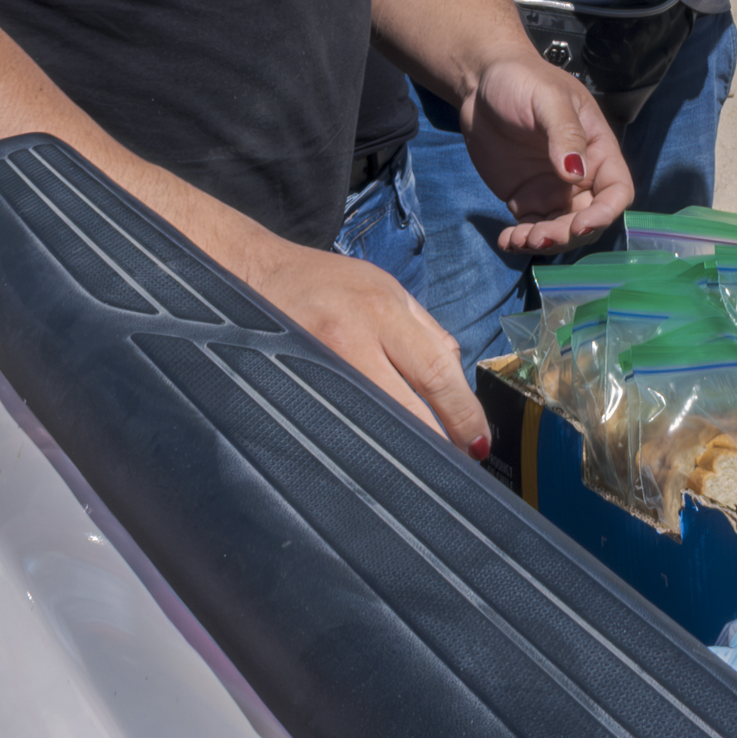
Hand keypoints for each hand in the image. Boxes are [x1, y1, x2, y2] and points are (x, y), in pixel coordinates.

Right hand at [246, 238, 489, 456]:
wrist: (258, 273)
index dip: (463, 415)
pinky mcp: (295, 387)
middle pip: (407, 407)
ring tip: (420, 463)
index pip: (436, 373)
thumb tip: (459, 375)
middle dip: (439, 442)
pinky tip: (376, 455)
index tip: (478, 443)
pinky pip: (339, 425)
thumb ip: (427, 331)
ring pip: (374, 423)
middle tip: (457, 463)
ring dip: (401, 448)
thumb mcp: (387, 289)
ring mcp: (320, 366)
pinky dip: (362, 442)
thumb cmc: (327, 282)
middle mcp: (351, 340)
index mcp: (383, 312)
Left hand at [457, 53, 632, 255]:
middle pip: (589, 218)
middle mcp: (580, 175)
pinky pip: (531, 228)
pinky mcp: (526, 198)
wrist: (481, 83)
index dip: (605, 213)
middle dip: (569, 234)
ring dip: (545, 242)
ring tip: (519, 239)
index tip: (581, 224)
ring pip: (561, 230)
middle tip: (540, 236)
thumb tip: (576, 174)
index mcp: (597, 148)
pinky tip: (506, 241)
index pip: (616, 190)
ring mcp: (552, 189)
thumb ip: (565, 133)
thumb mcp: (547, 98)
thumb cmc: (523, 80)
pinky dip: (522, 241)